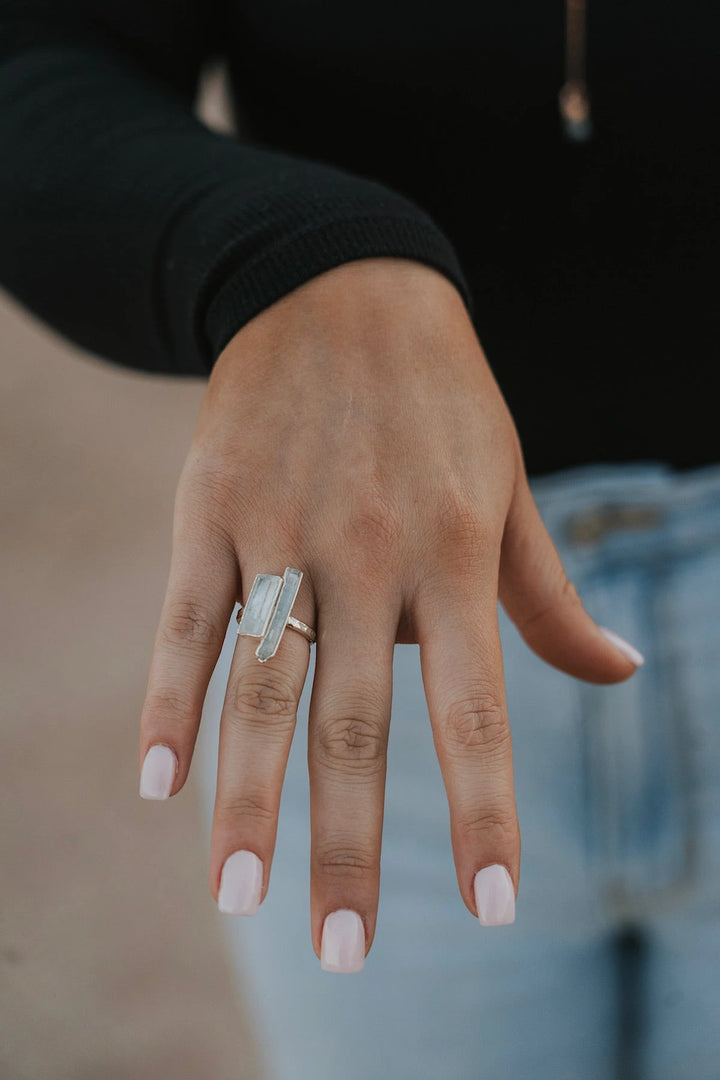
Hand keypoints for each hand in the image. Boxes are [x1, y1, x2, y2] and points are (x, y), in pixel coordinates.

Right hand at [138, 257, 640, 970]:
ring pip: (259, 685)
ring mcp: (281, 532)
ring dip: (245, 799)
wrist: (339, 287)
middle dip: (349, 845)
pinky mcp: (210, 511)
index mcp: (455, 551)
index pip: (475, 707)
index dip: (485, 811)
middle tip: (343, 954)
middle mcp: (369, 552)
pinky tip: (158, 788)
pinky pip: (185, 620)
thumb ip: (550, 594)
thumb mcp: (509, 485)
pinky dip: (167, 704)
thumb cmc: (442, 404)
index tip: (492, 909)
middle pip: (354, 721)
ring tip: (240, 899)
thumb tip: (619, 672)